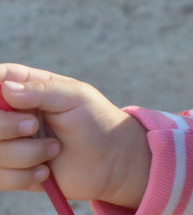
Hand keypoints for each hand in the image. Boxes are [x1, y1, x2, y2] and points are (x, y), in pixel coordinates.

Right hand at [0, 64, 149, 206]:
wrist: (112, 161)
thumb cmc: (97, 121)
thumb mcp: (75, 97)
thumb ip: (41, 90)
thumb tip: (6, 88)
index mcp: (24, 87)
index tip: (6, 103)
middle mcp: (11, 114)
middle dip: (6, 127)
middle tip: (34, 127)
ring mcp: (8, 143)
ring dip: (24, 154)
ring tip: (54, 149)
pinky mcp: (10, 172)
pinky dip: (22, 176)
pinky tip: (46, 170)